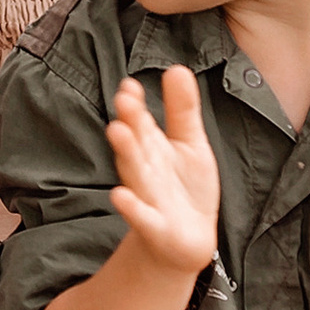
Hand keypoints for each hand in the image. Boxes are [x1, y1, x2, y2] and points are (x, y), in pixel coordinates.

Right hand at [106, 69, 219, 276]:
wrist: (186, 241)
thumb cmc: (185, 188)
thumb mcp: (191, 143)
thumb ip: (182, 108)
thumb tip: (177, 68)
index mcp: (152, 146)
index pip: (140, 120)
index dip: (135, 103)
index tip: (130, 85)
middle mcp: (145, 169)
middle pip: (134, 142)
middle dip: (129, 121)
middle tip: (125, 100)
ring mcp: (147, 198)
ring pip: (134, 174)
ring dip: (126, 154)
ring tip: (118, 132)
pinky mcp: (154, 227)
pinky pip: (141, 217)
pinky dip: (131, 208)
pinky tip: (121, 197)